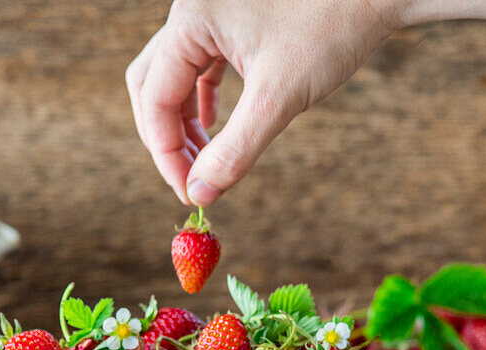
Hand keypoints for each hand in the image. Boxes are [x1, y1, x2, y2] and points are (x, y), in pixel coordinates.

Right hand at [126, 0, 397, 204]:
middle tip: (189, 182)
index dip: (166, 154)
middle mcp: (193, 8)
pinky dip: (202, 101)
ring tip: (206, 164)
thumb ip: (234, 151)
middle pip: (152, 84)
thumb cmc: (333, 28)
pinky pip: (200, 65)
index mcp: (192, 18)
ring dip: (185, 123)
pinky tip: (215, 129)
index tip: (188, 193)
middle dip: (166, 138)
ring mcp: (212, 10)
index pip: (155, 98)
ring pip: (175, 76)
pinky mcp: (233, 17)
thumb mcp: (278, 99)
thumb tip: (201, 195)